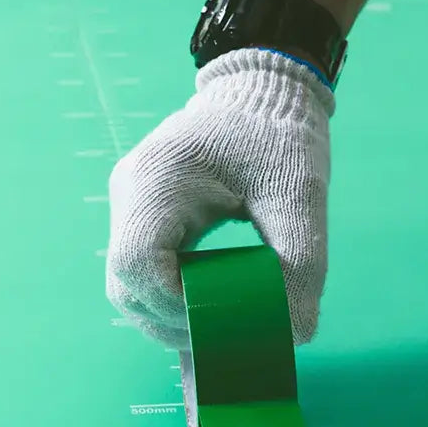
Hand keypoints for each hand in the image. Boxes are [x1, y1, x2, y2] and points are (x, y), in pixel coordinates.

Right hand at [106, 48, 333, 348]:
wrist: (264, 93)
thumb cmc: (280, 135)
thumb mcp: (299, 195)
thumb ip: (301, 264)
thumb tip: (297, 334)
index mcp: (158, 180)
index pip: (137, 263)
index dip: (176, 303)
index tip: (225, 313)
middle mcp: (130, 194)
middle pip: (126, 286)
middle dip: (176, 321)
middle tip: (228, 332)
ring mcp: (130, 207)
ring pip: (130, 289)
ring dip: (173, 318)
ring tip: (223, 324)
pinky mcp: (143, 218)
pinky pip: (144, 275)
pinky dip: (174, 301)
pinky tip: (211, 308)